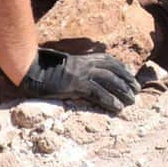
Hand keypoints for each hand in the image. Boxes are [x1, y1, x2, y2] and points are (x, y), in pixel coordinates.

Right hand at [20, 48, 138, 112]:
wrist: (31, 70)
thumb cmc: (44, 70)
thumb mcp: (64, 66)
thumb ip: (77, 68)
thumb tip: (86, 77)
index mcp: (83, 58)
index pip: (108, 61)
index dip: (122, 69)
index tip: (131, 76)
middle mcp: (85, 63)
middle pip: (113, 70)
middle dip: (127, 80)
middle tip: (136, 91)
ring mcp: (81, 73)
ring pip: (109, 81)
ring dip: (122, 91)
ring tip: (131, 101)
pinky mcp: (75, 84)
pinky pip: (97, 92)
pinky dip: (109, 100)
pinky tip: (117, 108)